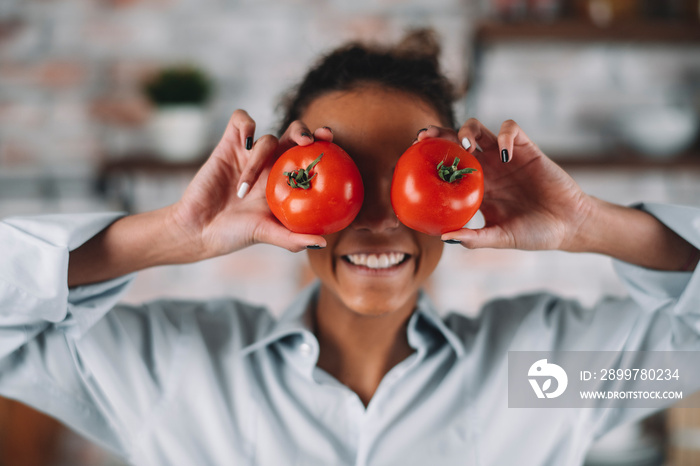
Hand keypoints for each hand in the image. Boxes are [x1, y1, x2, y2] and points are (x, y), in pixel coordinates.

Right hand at [169, 110, 333, 257]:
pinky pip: (240, 120)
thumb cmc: (234, 234)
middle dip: (304, 131)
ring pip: (267, 136)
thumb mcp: (267, 234)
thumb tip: (323, 244)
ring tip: (242, 191)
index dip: (322, 144)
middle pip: (294, 135)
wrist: (198, 230)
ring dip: (258, 158)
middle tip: (307, 141)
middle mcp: (271, 165)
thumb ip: (293, 238)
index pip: (309, 156)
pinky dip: (246, 123)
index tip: (330, 140)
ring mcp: (249, 154)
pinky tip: (245, 142)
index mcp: (285, 182)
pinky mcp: (227, 145)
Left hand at [418, 120, 592, 251]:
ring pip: (480, 129)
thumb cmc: (534, 233)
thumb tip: (443, 237)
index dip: (430, 158)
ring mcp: (505, 157)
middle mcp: (487, 168)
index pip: (447, 166)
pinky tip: (504, 154)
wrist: (569, 226)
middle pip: (456, 141)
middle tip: (425, 137)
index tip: (411, 158)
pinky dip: (504, 135)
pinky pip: (511, 129)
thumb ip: (474, 238)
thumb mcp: (500, 238)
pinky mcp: (527, 149)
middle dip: (440, 134)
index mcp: (477, 187)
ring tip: (465, 146)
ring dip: (468, 130)